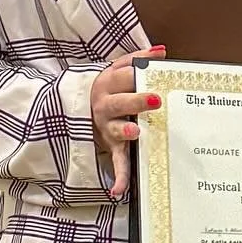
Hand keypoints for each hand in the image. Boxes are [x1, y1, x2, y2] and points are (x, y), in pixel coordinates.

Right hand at [90, 44, 165, 199]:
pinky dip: (118, 176)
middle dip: (136, 101)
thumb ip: (138, 58)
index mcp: (108, 84)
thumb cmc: (110, 87)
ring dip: (126, 132)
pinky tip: (119, 190)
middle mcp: (105, 107)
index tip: (154, 76)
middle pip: (120, 103)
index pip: (123, 77)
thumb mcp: (118, 69)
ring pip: (116, 130)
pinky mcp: (112, 146)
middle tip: (154, 100)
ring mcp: (107, 128)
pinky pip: (116, 161)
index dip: (138, 76)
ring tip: (136, 133)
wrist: (80, 108)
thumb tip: (161, 51)